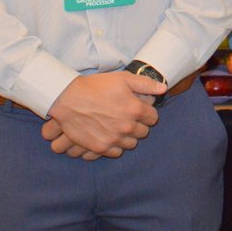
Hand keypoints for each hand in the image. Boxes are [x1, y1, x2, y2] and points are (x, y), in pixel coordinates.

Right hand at [41, 71, 164, 158]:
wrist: (68, 99)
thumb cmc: (96, 86)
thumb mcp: (123, 78)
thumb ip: (145, 84)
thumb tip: (163, 89)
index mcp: (135, 109)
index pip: (153, 118)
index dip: (147, 113)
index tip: (140, 110)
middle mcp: (127, 127)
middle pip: (143, 132)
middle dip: (138, 125)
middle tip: (128, 118)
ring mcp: (114, 138)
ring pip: (131, 144)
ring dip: (128, 136)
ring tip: (119, 127)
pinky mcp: (101, 147)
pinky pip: (116, 152)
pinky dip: (116, 146)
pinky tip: (110, 136)